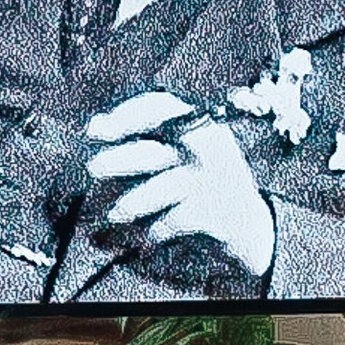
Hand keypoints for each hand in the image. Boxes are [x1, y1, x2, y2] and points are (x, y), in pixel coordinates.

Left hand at [85, 98, 276, 280]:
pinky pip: (173, 220)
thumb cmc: (206, 184)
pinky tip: (148, 239)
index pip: (160, 106)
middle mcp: (209, 146)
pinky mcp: (215, 211)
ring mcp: (214, 180)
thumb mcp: (183, 152)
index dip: (125, 116)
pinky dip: (156, 231)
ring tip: (116, 214)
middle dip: (119, 161)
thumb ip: (144, 137)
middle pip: (154, 150)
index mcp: (200, 123)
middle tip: (93, 169)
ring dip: (133, 203)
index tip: (95, 130)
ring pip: (161, 188)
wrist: (251, 227)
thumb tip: (95, 125)